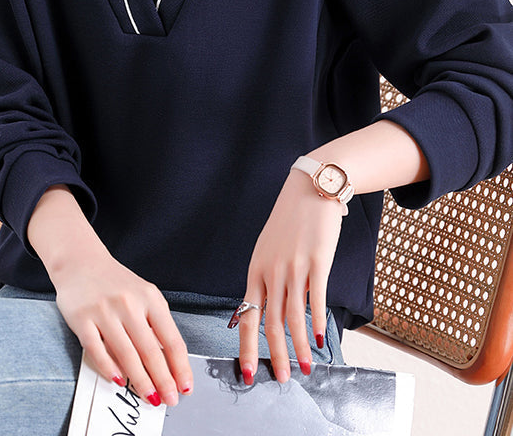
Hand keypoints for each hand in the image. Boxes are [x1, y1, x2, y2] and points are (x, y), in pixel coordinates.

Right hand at [52, 243, 192, 406]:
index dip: (180, 367)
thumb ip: (155, 323)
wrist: (81, 261)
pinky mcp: (82, 319)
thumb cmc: (116, 283)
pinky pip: (97, 350)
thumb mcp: (143, 295)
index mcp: (150, 298)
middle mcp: (129, 304)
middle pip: (150, 351)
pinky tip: (118, 380)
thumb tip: (168, 362)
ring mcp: (105, 311)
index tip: (185, 386)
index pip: (171, 339)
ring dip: (140, 380)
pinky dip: (109, 368)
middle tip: (169, 399)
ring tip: (149, 396)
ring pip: (126, 354)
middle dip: (162, 380)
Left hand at [238, 169, 343, 383]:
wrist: (310, 188)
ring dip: (299, 347)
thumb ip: (269, 278)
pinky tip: (321, 339)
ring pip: (292, 316)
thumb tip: (271, 308)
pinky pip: (315, 298)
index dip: (248, 346)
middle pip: (269, 322)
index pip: (248, 316)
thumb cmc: (290, 220)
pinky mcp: (316, 261)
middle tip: (280, 379)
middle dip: (274, 355)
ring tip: (305, 368)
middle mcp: (271, 271)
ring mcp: (293, 267)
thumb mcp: (269, 248)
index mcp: (256, 269)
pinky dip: (317, 322)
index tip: (249, 371)